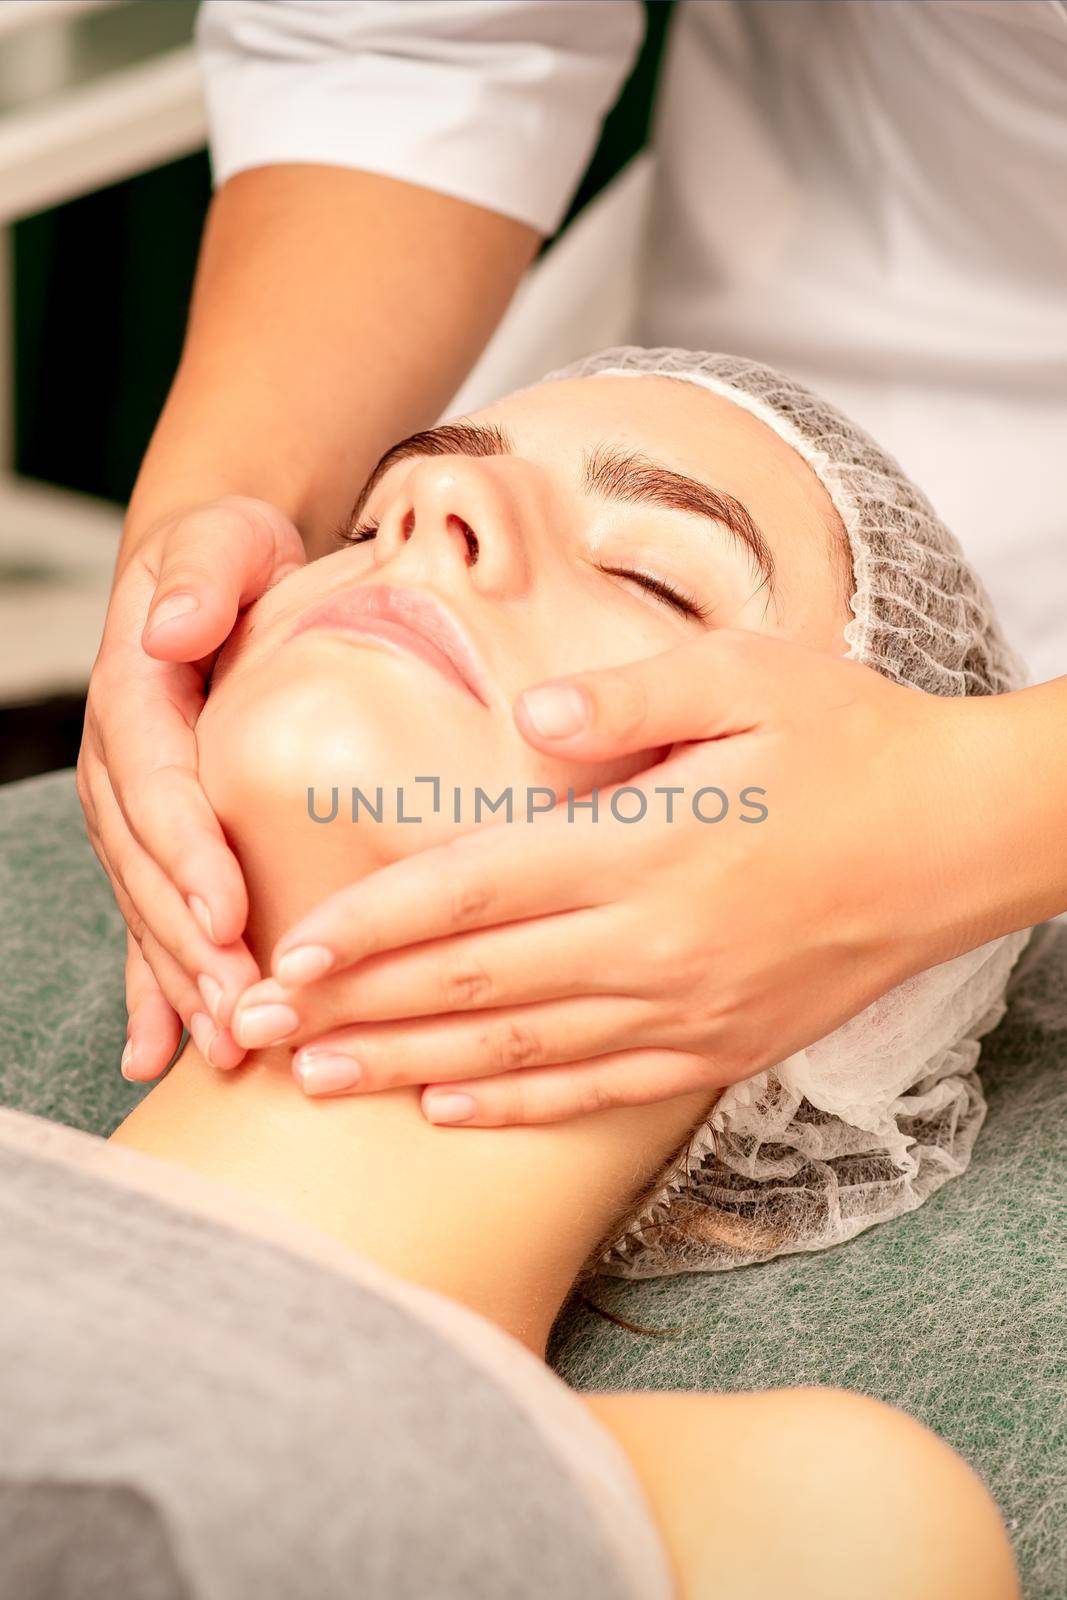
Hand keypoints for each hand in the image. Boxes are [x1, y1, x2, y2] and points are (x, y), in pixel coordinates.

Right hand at [78, 497, 305, 1080]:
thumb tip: (170, 628)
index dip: (188, 853)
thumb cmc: (233, 560)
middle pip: (149, 867)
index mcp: (136, 697)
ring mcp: (133, 812)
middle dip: (190, 945)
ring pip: (150, 907)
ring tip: (224, 1045)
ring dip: (181, 982)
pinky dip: (153, 987)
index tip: (227, 914)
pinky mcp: (158, 840)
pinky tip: (160, 1052)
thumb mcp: (223, 540)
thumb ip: (201, 572)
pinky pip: (149, 916)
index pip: (158, 784)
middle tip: (242, 1008)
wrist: (216, 578)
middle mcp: (122, 766)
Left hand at [228, 627, 982, 1124]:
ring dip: (409, 1067)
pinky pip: (599, 1093)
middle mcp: (656, 943)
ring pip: (521, 1052)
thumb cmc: (852, 742)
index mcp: (647, 844)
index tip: (288, 949)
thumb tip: (535, 716)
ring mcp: (689, 1009)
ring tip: (319, 1080)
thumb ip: (631, 694)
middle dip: (353, 1006)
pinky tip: (448, 1112)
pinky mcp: (723, 1048)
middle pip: (474, 984)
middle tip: (255, 1026)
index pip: (474, 890)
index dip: (372, 924)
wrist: (963, 839)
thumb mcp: (749, 677)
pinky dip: (516, 1108)